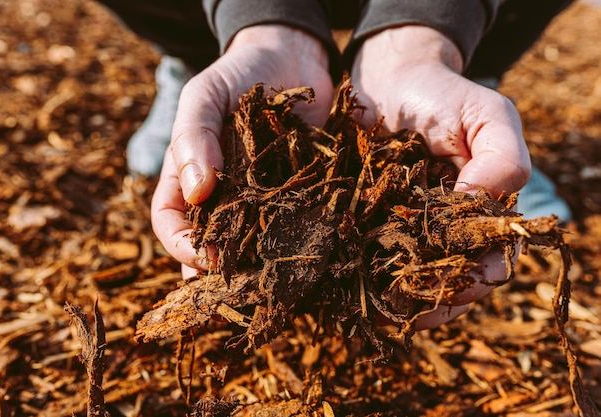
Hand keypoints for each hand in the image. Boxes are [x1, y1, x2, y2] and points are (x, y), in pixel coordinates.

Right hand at [151, 25, 333, 273]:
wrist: (292, 56)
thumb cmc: (238, 73)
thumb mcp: (205, 95)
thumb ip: (193, 136)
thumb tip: (196, 192)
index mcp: (187, 177)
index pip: (170, 222)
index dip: (181, 246)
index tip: (205, 257)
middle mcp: (222, 196)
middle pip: (210, 244)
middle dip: (220, 271)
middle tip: (240, 290)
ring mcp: (260, 199)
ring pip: (251, 244)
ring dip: (257, 267)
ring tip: (272, 286)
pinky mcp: (298, 194)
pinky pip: (293, 226)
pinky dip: (296, 244)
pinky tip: (308, 259)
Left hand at [351, 25, 530, 327]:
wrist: (386, 77)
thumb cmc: (441, 94)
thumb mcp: (485, 115)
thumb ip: (501, 158)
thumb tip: (482, 210)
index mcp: (479, 215)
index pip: (489, 262)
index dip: (477, 281)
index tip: (456, 290)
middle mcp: (443, 231)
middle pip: (445, 281)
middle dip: (432, 301)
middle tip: (408, 313)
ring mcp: (403, 231)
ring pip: (405, 279)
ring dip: (395, 301)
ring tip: (377, 313)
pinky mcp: (365, 223)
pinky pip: (365, 257)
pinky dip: (360, 277)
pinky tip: (348, 287)